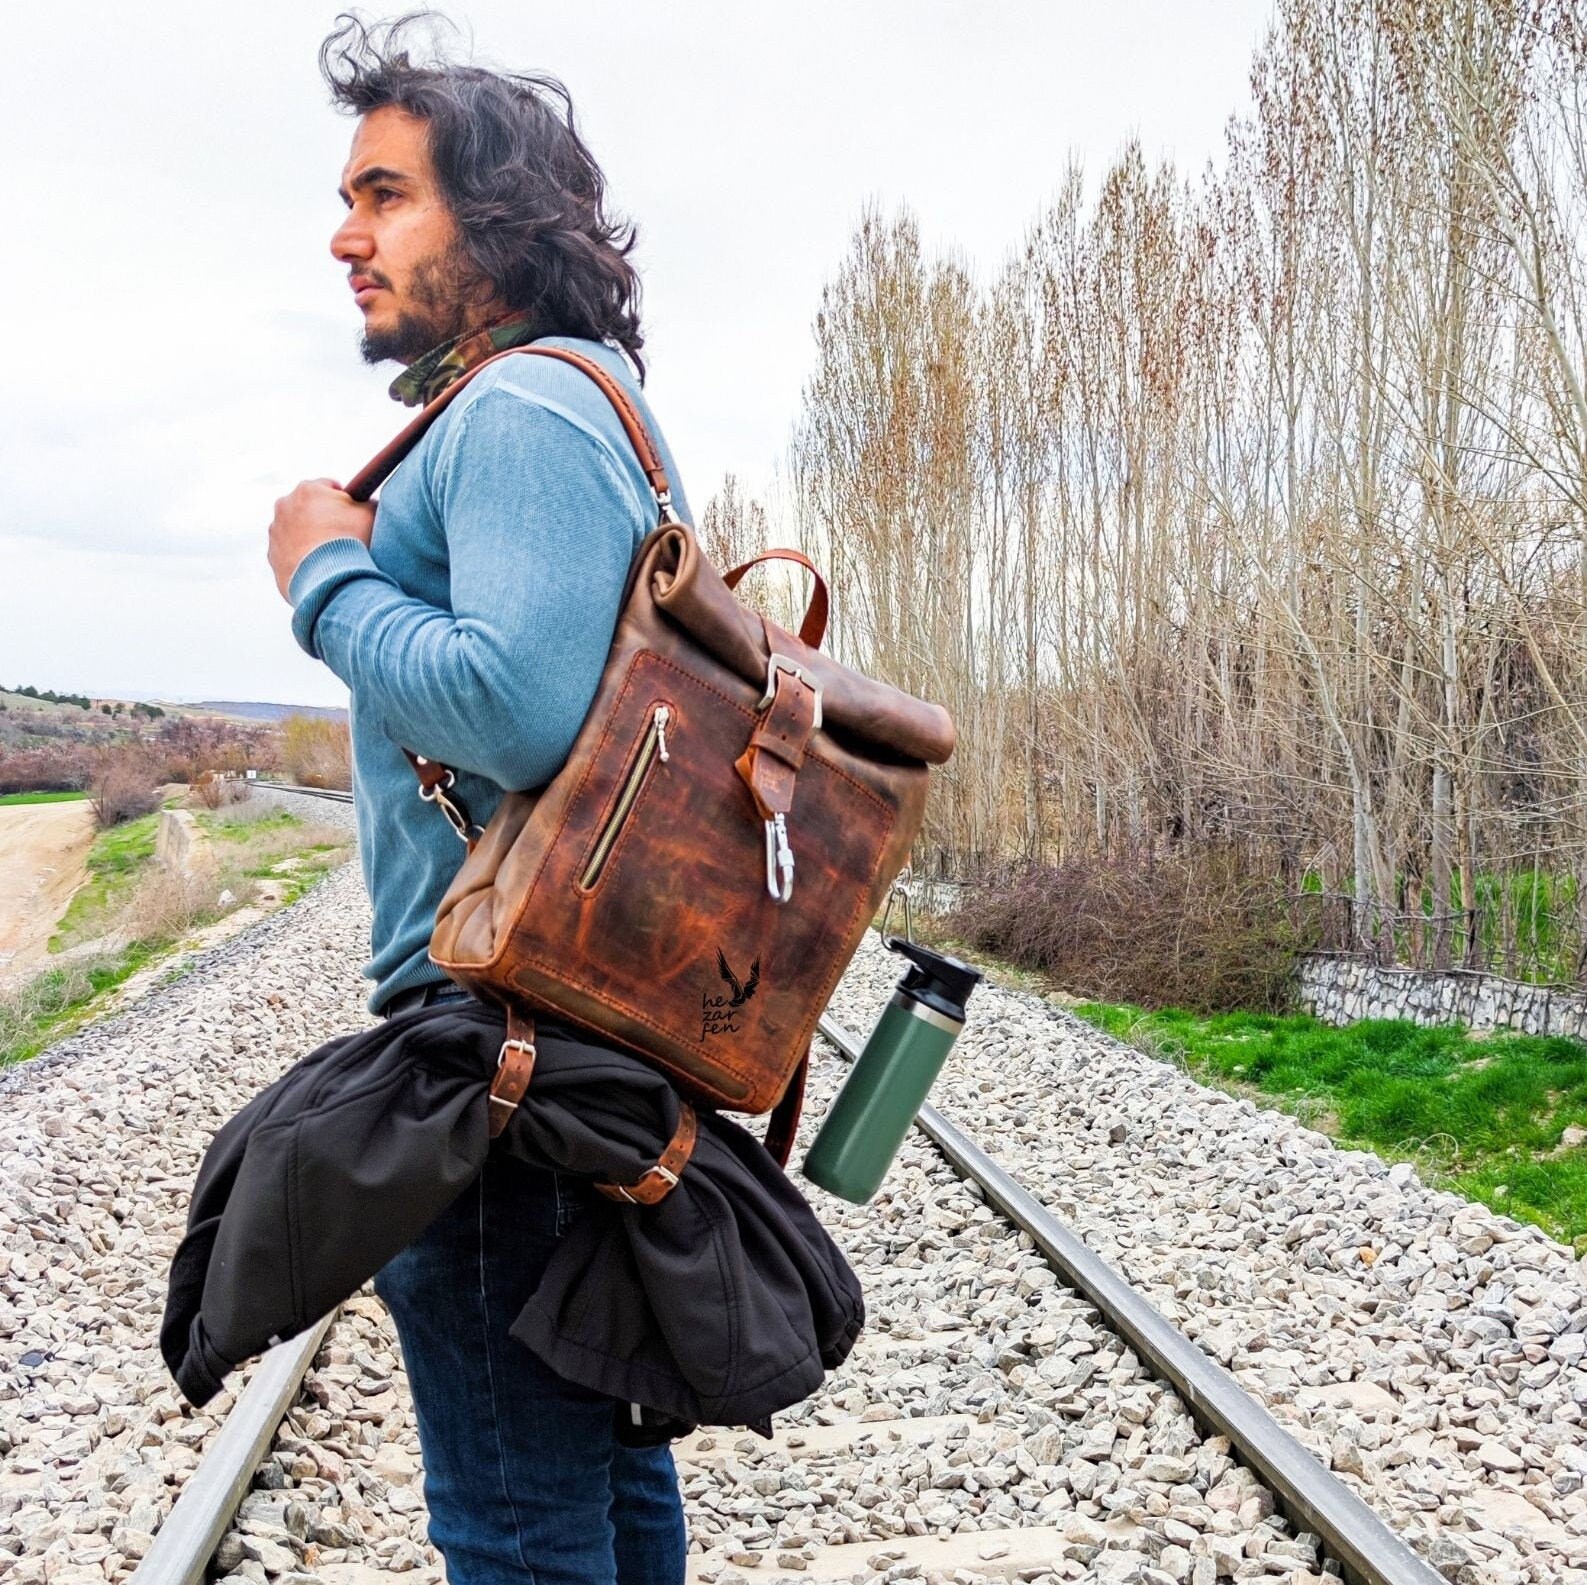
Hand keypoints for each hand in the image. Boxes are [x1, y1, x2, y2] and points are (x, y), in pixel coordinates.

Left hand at [268, 479, 375, 600]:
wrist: (330, 579)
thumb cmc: (352, 542)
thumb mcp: (370, 514)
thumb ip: (367, 503)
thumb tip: (366, 504)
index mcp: (308, 489)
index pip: (328, 486)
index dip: (344, 500)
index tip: (352, 514)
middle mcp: (285, 505)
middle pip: (308, 507)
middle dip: (322, 517)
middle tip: (342, 536)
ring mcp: (276, 531)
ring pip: (296, 530)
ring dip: (309, 537)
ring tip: (329, 555)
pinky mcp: (272, 556)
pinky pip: (289, 553)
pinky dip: (301, 558)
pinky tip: (318, 568)